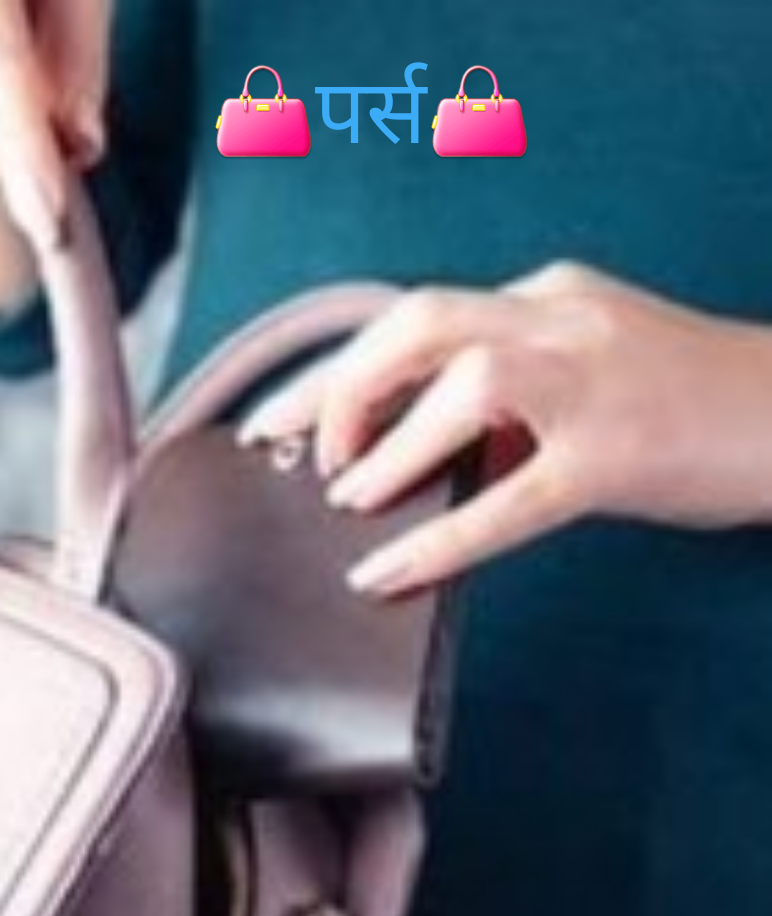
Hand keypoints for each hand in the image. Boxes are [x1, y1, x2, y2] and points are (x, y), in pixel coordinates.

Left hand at [240, 263, 771, 595]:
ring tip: (346, 499)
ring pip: (466, 385)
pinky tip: (385, 572)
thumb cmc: (684, 401)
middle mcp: (560, 321)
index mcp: (545, 298)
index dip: (336, 372)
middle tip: (305, 460)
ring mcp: (592, 384)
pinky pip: (511, 498)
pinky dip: (439, 539)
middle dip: (342, 389)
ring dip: (388, 444)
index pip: (416, 317)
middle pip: (420, 322)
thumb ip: (506, 388)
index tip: (276, 422)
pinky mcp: (615, 457)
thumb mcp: (585, 365)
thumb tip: (407, 447)